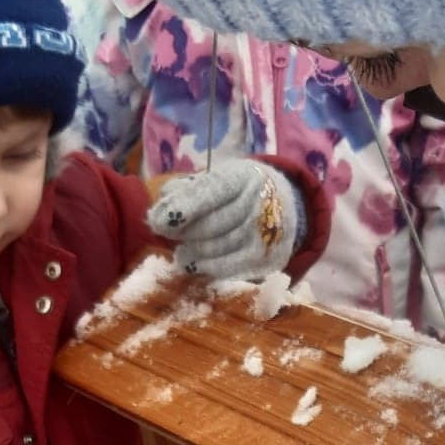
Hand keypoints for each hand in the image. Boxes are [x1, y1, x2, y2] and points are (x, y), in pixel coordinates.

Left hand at [147, 159, 301, 282]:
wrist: (285, 207)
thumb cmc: (237, 192)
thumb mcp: (217, 179)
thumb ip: (185, 190)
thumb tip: (159, 213)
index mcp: (244, 176)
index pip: (212, 191)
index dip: (185, 207)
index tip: (159, 221)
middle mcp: (261, 202)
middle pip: (210, 224)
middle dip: (183, 232)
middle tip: (168, 233)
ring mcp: (267, 233)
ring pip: (215, 248)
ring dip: (191, 251)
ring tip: (181, 250)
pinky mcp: (267, 259)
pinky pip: (226, 269)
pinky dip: (204, 267)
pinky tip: (192, 264)